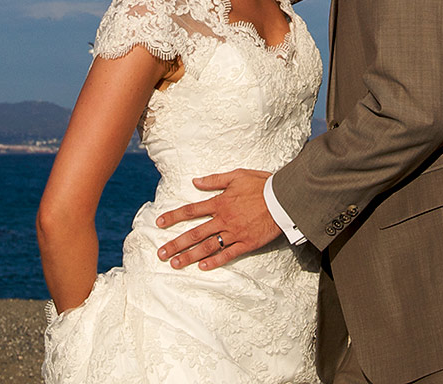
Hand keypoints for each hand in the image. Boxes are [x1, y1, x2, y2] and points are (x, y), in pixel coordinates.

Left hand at [153, 169, 280, 269]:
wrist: (283, 199)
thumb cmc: (261, 184)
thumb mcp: (237, 175)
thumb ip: (215, 180)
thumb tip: (195, 181)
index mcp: (220, 202)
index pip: (191, 211)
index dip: (174, 217)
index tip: (159, 223)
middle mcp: (224, 219)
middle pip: (194, 233)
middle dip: (176, 244)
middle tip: (161, 253)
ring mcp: (234, 233)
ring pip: (207, 246)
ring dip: (189, 256)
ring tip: (175, 264)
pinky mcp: (246, 243)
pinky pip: (228, 254)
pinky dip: (214, 261)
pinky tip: (202, 267)